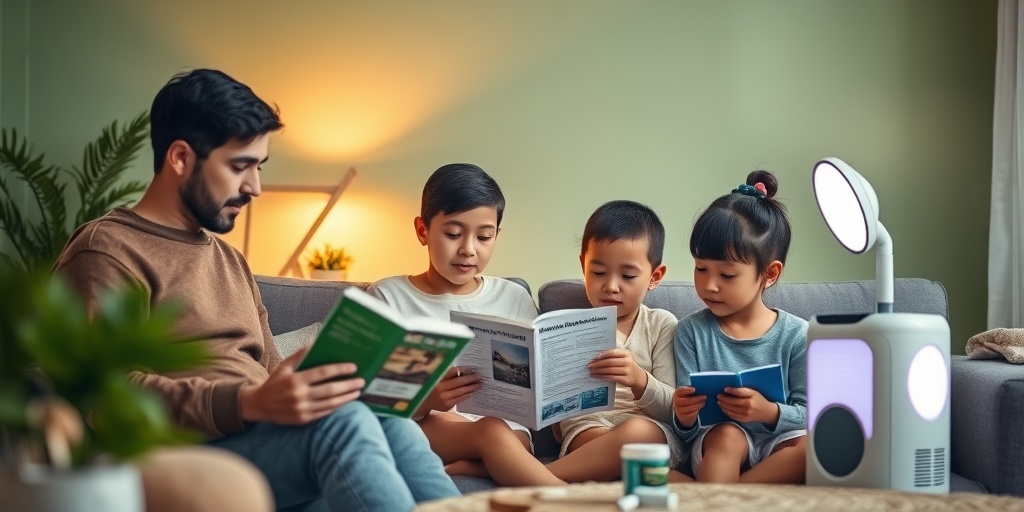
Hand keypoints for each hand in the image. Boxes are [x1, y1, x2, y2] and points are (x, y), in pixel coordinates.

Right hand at [240, 345, 364, 424]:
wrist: (259, 405)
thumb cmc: (274, 382)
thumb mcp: (284, 366)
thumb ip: (300, 355)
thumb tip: (316, 342)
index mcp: (295, 380)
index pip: (323, 373)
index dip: (340, 369)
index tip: (353, 367)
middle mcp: (299, 395)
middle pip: (330, 389)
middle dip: (348, 385)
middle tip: (361, 380)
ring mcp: (302, 409)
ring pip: (330, 403)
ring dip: (346, 397)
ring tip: (358, 391)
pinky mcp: (303, 419)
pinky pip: (325, 412)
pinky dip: (337, 407)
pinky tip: (345, 401)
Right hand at [413, 366, 482, 416]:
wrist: (422, 402)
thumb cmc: (431, 387)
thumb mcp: (435, 378)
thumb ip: (446, 373)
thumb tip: (464, 370)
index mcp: (436, 378)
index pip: (452, 371)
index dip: (463, 369)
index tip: (471, 368)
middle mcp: (439, 388)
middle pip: (459, 382)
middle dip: (471, 379)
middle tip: (480, 376)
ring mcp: (443, 398)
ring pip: (461, 391)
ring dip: (472, 387)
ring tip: (479, 384)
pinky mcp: (446, 406)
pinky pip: (460, 399)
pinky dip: (467, 394)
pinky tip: (472, 392)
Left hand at [588, 348, 647, 398]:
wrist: (638, 377)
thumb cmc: (626, 366)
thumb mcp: (623, 358)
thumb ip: (612, 356)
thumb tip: (596, 357)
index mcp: (626, 353)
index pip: (612, 353)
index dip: (602, 355)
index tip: (593, 358)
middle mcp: (627, 361)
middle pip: (609, 362)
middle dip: (598, 364)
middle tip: (589, 366)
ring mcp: (627, 371)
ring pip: (609, 370)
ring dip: (599, 371)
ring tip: (591, 372)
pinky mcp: (626, 380)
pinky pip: (612, 377)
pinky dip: (603, 377)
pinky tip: (597, 376)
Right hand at [672, 386, 704, 427]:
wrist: (682, 411)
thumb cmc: (686, 399)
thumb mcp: (686, 394)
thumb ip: (691, 391)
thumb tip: (700, 389)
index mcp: (677, 394)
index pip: (680, 391)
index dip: (687, 390)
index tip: (694, 389)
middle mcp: (676, 402)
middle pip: (685, 401)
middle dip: (695, 399)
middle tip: (704, 397)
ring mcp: (679, 410)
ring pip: (688, 409)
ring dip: (697, 405)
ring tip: (703, 402)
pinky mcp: (684, 416)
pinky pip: (690, 414)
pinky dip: (696, 411)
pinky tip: (700, 407)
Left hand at [718, 387, 779, 425]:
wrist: (767, 413)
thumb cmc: (759, 400)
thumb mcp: (753, 392)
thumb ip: (742, 390)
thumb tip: (729, 389)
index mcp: (750, 399)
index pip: (738, 393)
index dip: (731, 391)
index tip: (724, 389)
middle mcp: (748, 407)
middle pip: (732, 403)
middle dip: (724, 399)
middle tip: (718, 396)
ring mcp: (745, 415)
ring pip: (731, 410)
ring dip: (723, 406)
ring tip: (719, 401)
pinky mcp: (744, 420)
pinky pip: (732, 416)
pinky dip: (726, 412)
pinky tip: (723, 408)